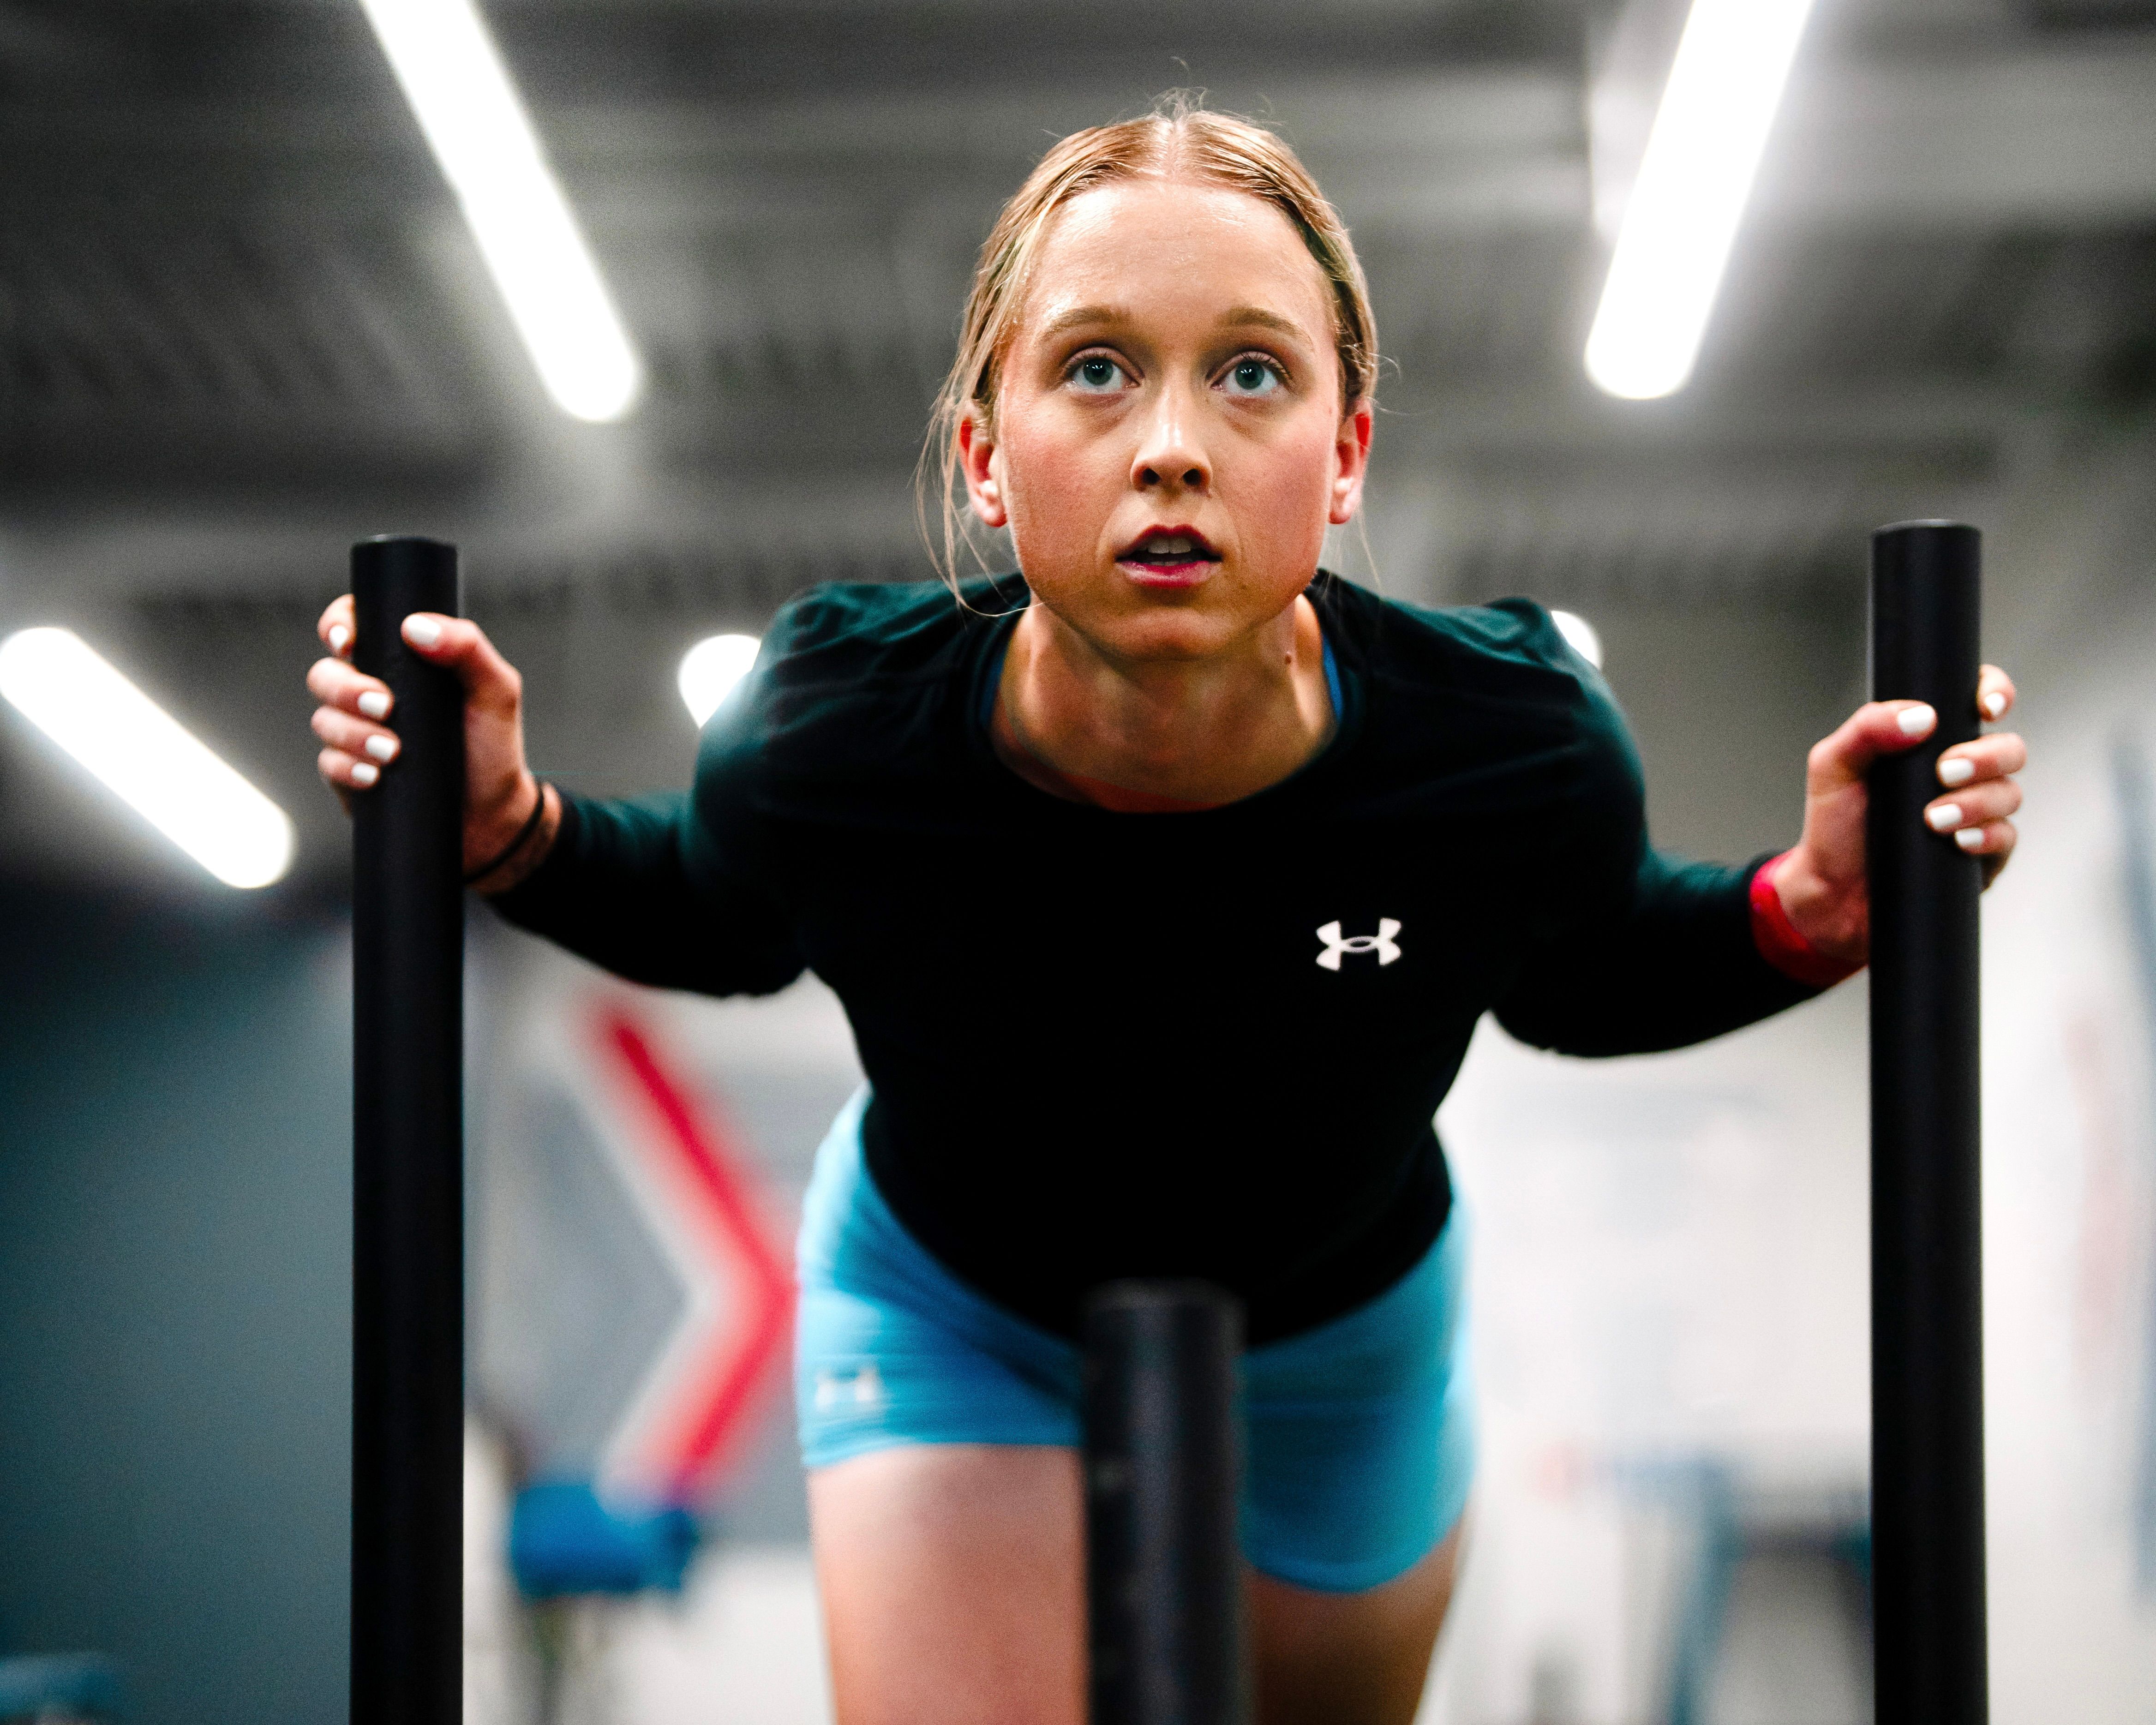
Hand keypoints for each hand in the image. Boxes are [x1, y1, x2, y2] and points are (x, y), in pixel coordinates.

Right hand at [307, 595, 556, 889]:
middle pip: (325, 674)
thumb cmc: (492, 746)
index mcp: (399, 663)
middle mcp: (369, 693)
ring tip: (393, 751)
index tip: (349, 643)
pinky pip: (328, 764)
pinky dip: (349, 768)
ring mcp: (355, 733)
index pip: (351, 626)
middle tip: (385, 707)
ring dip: (353, 734)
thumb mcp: (496, 691)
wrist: (492, 813)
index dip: (338, 625)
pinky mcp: (349, 774)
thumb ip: (468, 648)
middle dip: (347, 689)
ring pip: (324, 720)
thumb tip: (416, 627)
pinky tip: (375, 777)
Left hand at [1774, 666, 2023, 966]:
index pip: (1977, 701)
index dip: (1994, 693)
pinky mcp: (1982, 855)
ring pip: (2010, 793)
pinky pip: (2007, 839)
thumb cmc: (1834, 827)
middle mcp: (1961, 773)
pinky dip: (1986, 837)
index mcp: (1930, 742)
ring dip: (1977, 801)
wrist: (1831, 892)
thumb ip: (1867, 729)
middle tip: (1944, 772)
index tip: (1984, 706)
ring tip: (1933, 818)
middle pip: (2008, 748)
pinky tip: (1958, 842)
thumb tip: (1920, 717)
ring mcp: (1976, 813)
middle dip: (1986, 756)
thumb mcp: (1833, 767)